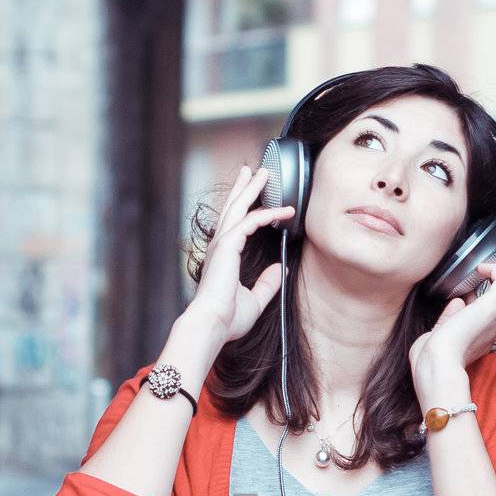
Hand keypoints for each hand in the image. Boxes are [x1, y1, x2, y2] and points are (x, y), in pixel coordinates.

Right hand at [184, 164, 295, 345]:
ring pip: (238, 207)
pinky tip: (283, 210)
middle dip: (244, 188)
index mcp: (223, 258)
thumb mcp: (254, 300)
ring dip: (252, 188)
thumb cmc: (227, 318)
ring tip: (263, 172)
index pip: (235, 226)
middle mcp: (220, 247)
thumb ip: (267, 283)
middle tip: (253, 171)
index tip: (263, 201)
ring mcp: (221, 244)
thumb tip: (281, 269)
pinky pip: (250, 221)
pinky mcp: (227, 245)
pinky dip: (267, 213)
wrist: (212, 324)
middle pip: (232, 208)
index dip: (248, 210)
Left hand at [408, 259, 495, 381]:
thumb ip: (448, 318)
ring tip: (491, 263)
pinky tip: (481, 267)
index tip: (466, 290)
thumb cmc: (429, 358)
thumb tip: (457, 301)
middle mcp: (492, 329)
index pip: (493, 313)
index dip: (482, 297)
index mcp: (481, 338)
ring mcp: (494, 319)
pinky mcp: (490, 309)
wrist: (435, 363)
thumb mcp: (440, 335)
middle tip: (489, 268)